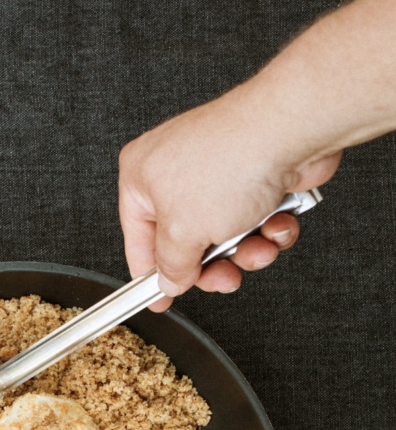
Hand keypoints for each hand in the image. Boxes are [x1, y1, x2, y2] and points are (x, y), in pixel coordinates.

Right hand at [118, 88, 340, 309]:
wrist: (290, 131)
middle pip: (186, 243)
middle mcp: (175, 170)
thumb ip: (171, 265)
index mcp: (142, 176)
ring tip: (257, 247)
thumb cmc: (229, 162)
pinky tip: (276, 223)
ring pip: (225, 237)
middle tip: (224, 277)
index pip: (138, 239)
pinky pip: (254, 220)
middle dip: (212, 266)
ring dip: (246, 251)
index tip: (162, 298)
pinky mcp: (253, 175)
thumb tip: (169, 280)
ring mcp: (216, 172)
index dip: (152, 274)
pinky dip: (269, 230)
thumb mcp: (183, 233)